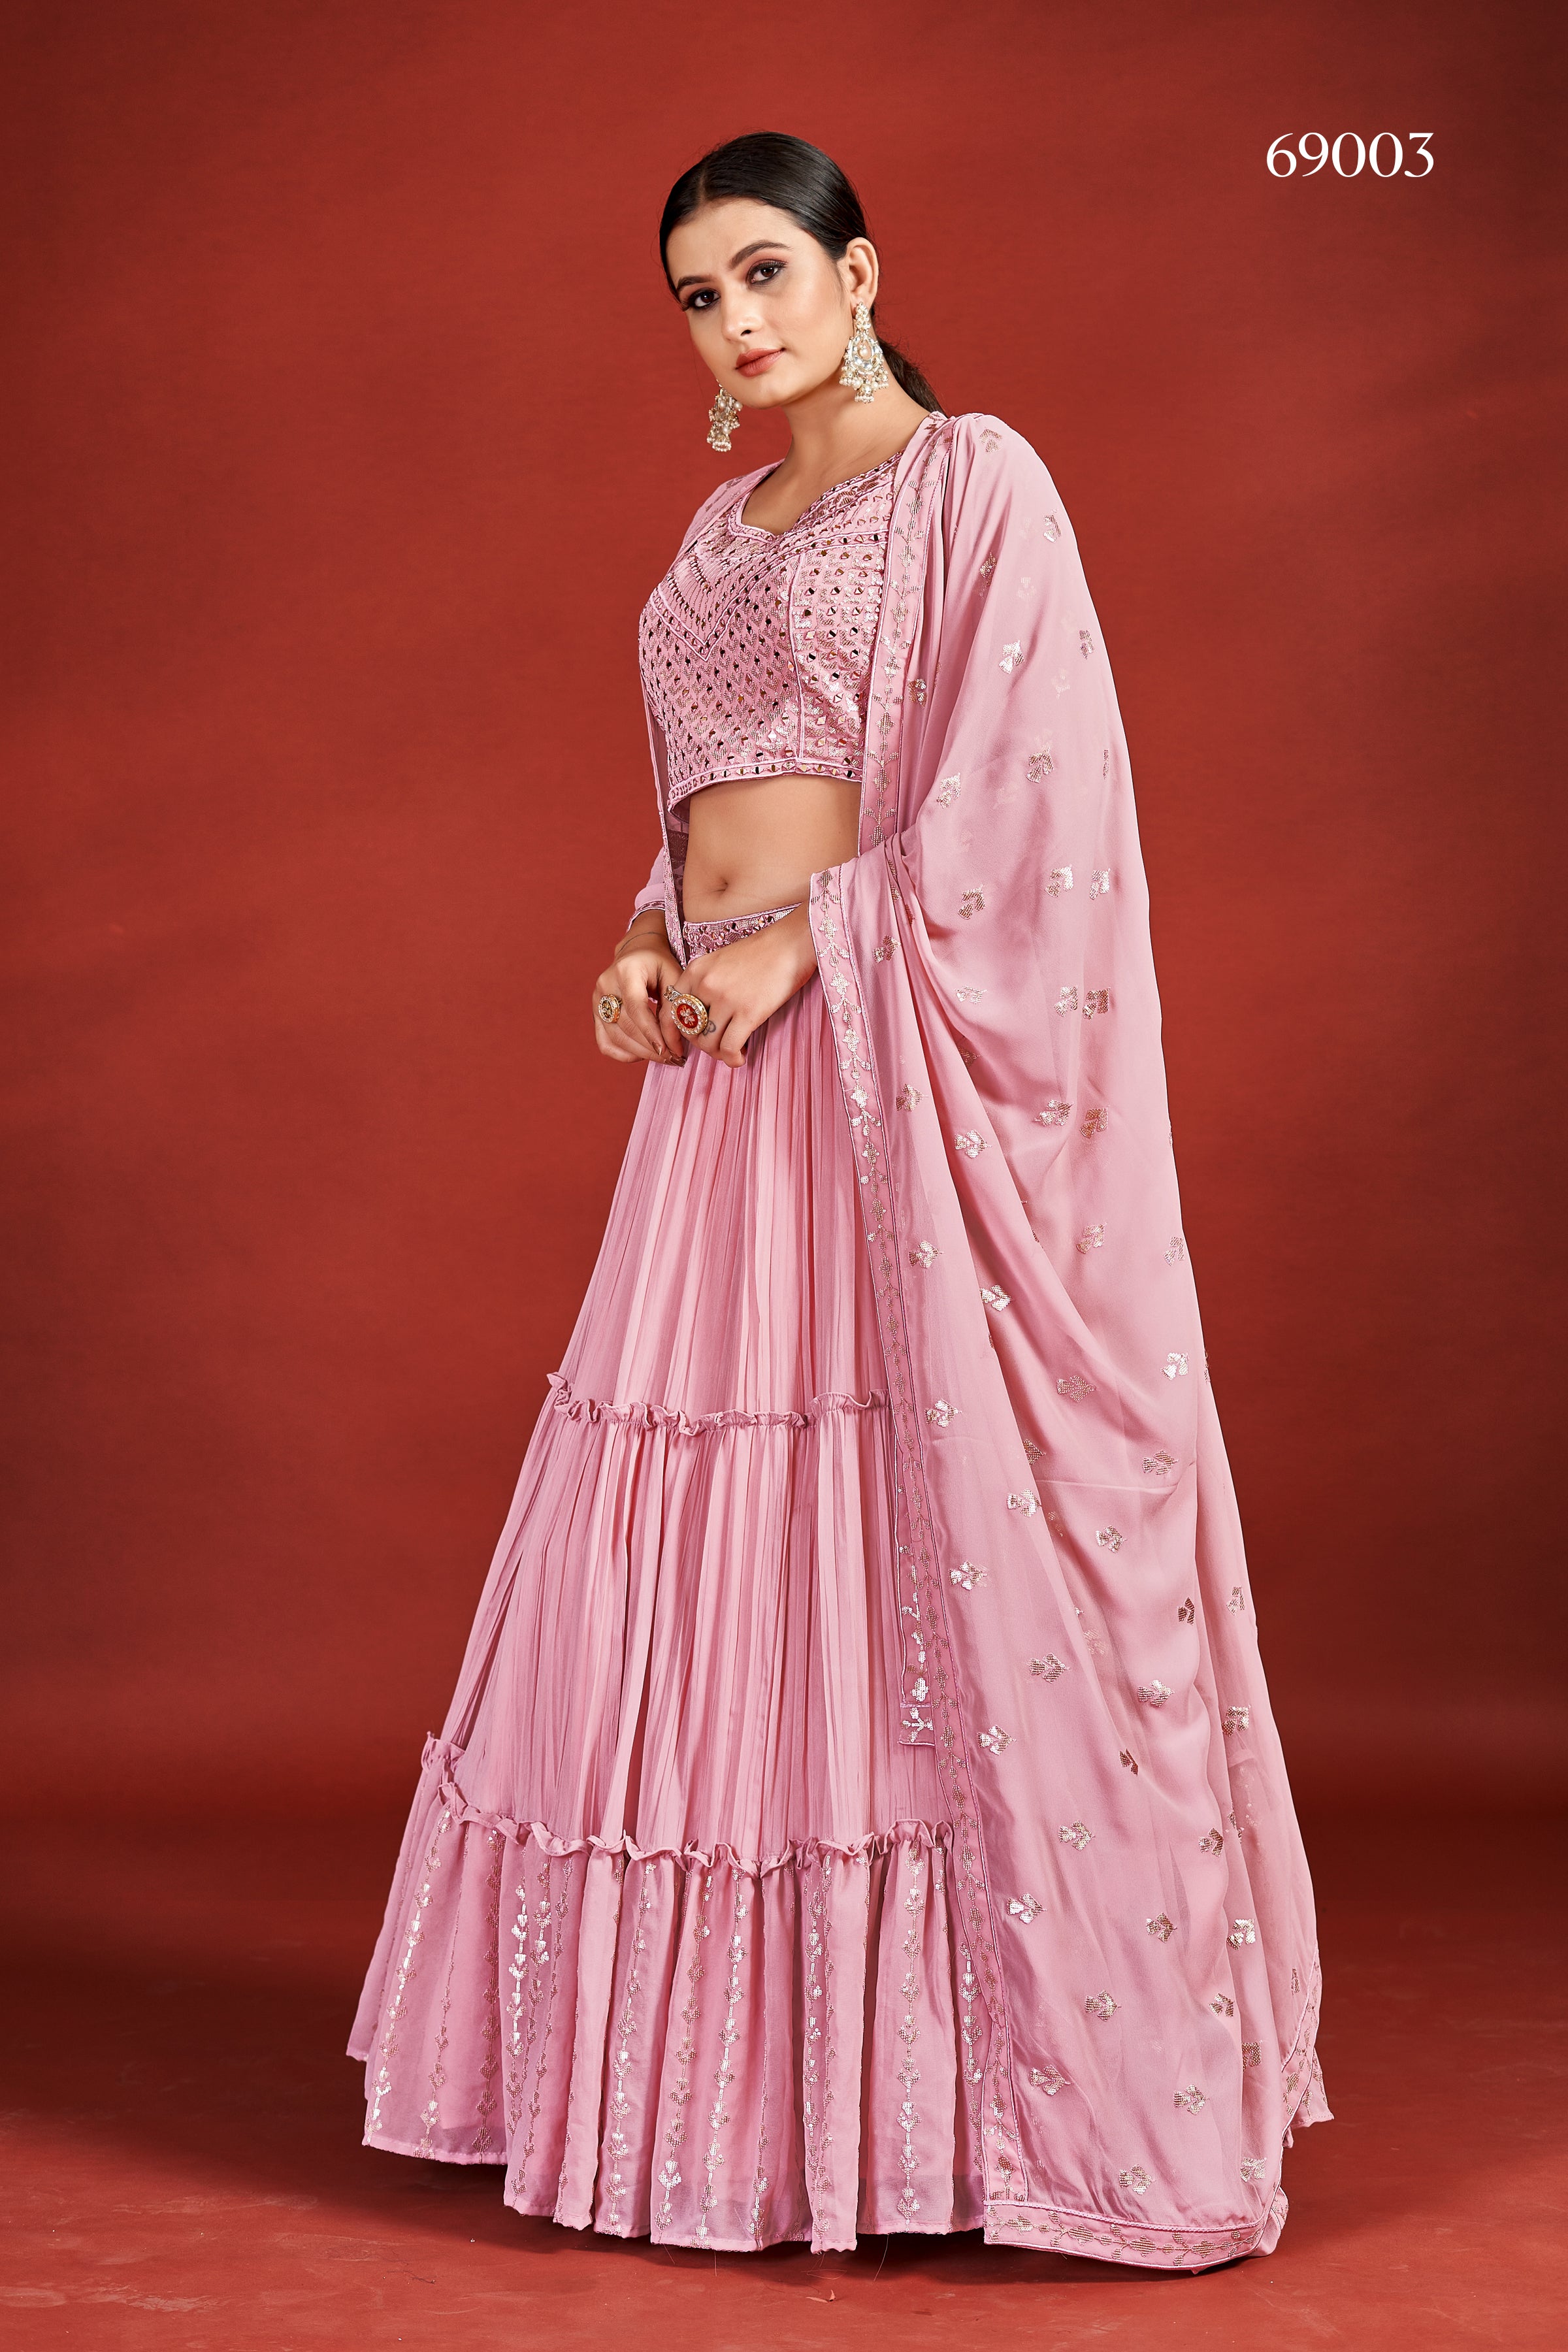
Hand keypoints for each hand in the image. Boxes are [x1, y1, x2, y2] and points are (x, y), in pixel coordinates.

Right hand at [593, 916, 685, 1064]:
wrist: (636, 952)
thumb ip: (673, 1005)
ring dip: (641, 1053)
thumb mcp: (673, 975)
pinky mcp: (596, 1012)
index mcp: (627, 970)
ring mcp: (597, 999)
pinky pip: (605, 1042)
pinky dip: (623, 1054)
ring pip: (615, 1037)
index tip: (669, 1050)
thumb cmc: (659, 964)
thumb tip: (673, 1041)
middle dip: (651, 1047)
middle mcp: (606, 984)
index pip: (636, 1007)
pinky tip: (642, 1054)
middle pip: (626, 1026)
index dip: (651, 1032)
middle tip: (674, 1059)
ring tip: (663, 1058)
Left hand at [680, 905, 817, 1067]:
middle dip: (701, 1044)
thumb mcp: (721, 961)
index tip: (683, 1044)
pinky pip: (729, 1047)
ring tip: (731, 1051)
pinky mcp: (748, 1012)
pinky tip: (740, 1058)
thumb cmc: (761, 954)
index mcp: (696, 970)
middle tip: (716, 1046)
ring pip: (708, 1042)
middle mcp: (706, 984)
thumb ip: (706, 984)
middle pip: (689, 1030)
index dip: (672, 1033)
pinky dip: (732, 1059)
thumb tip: (700, 1020)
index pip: (670, 1009)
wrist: (791, 943)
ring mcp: (726, 998)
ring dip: (718, 1053)